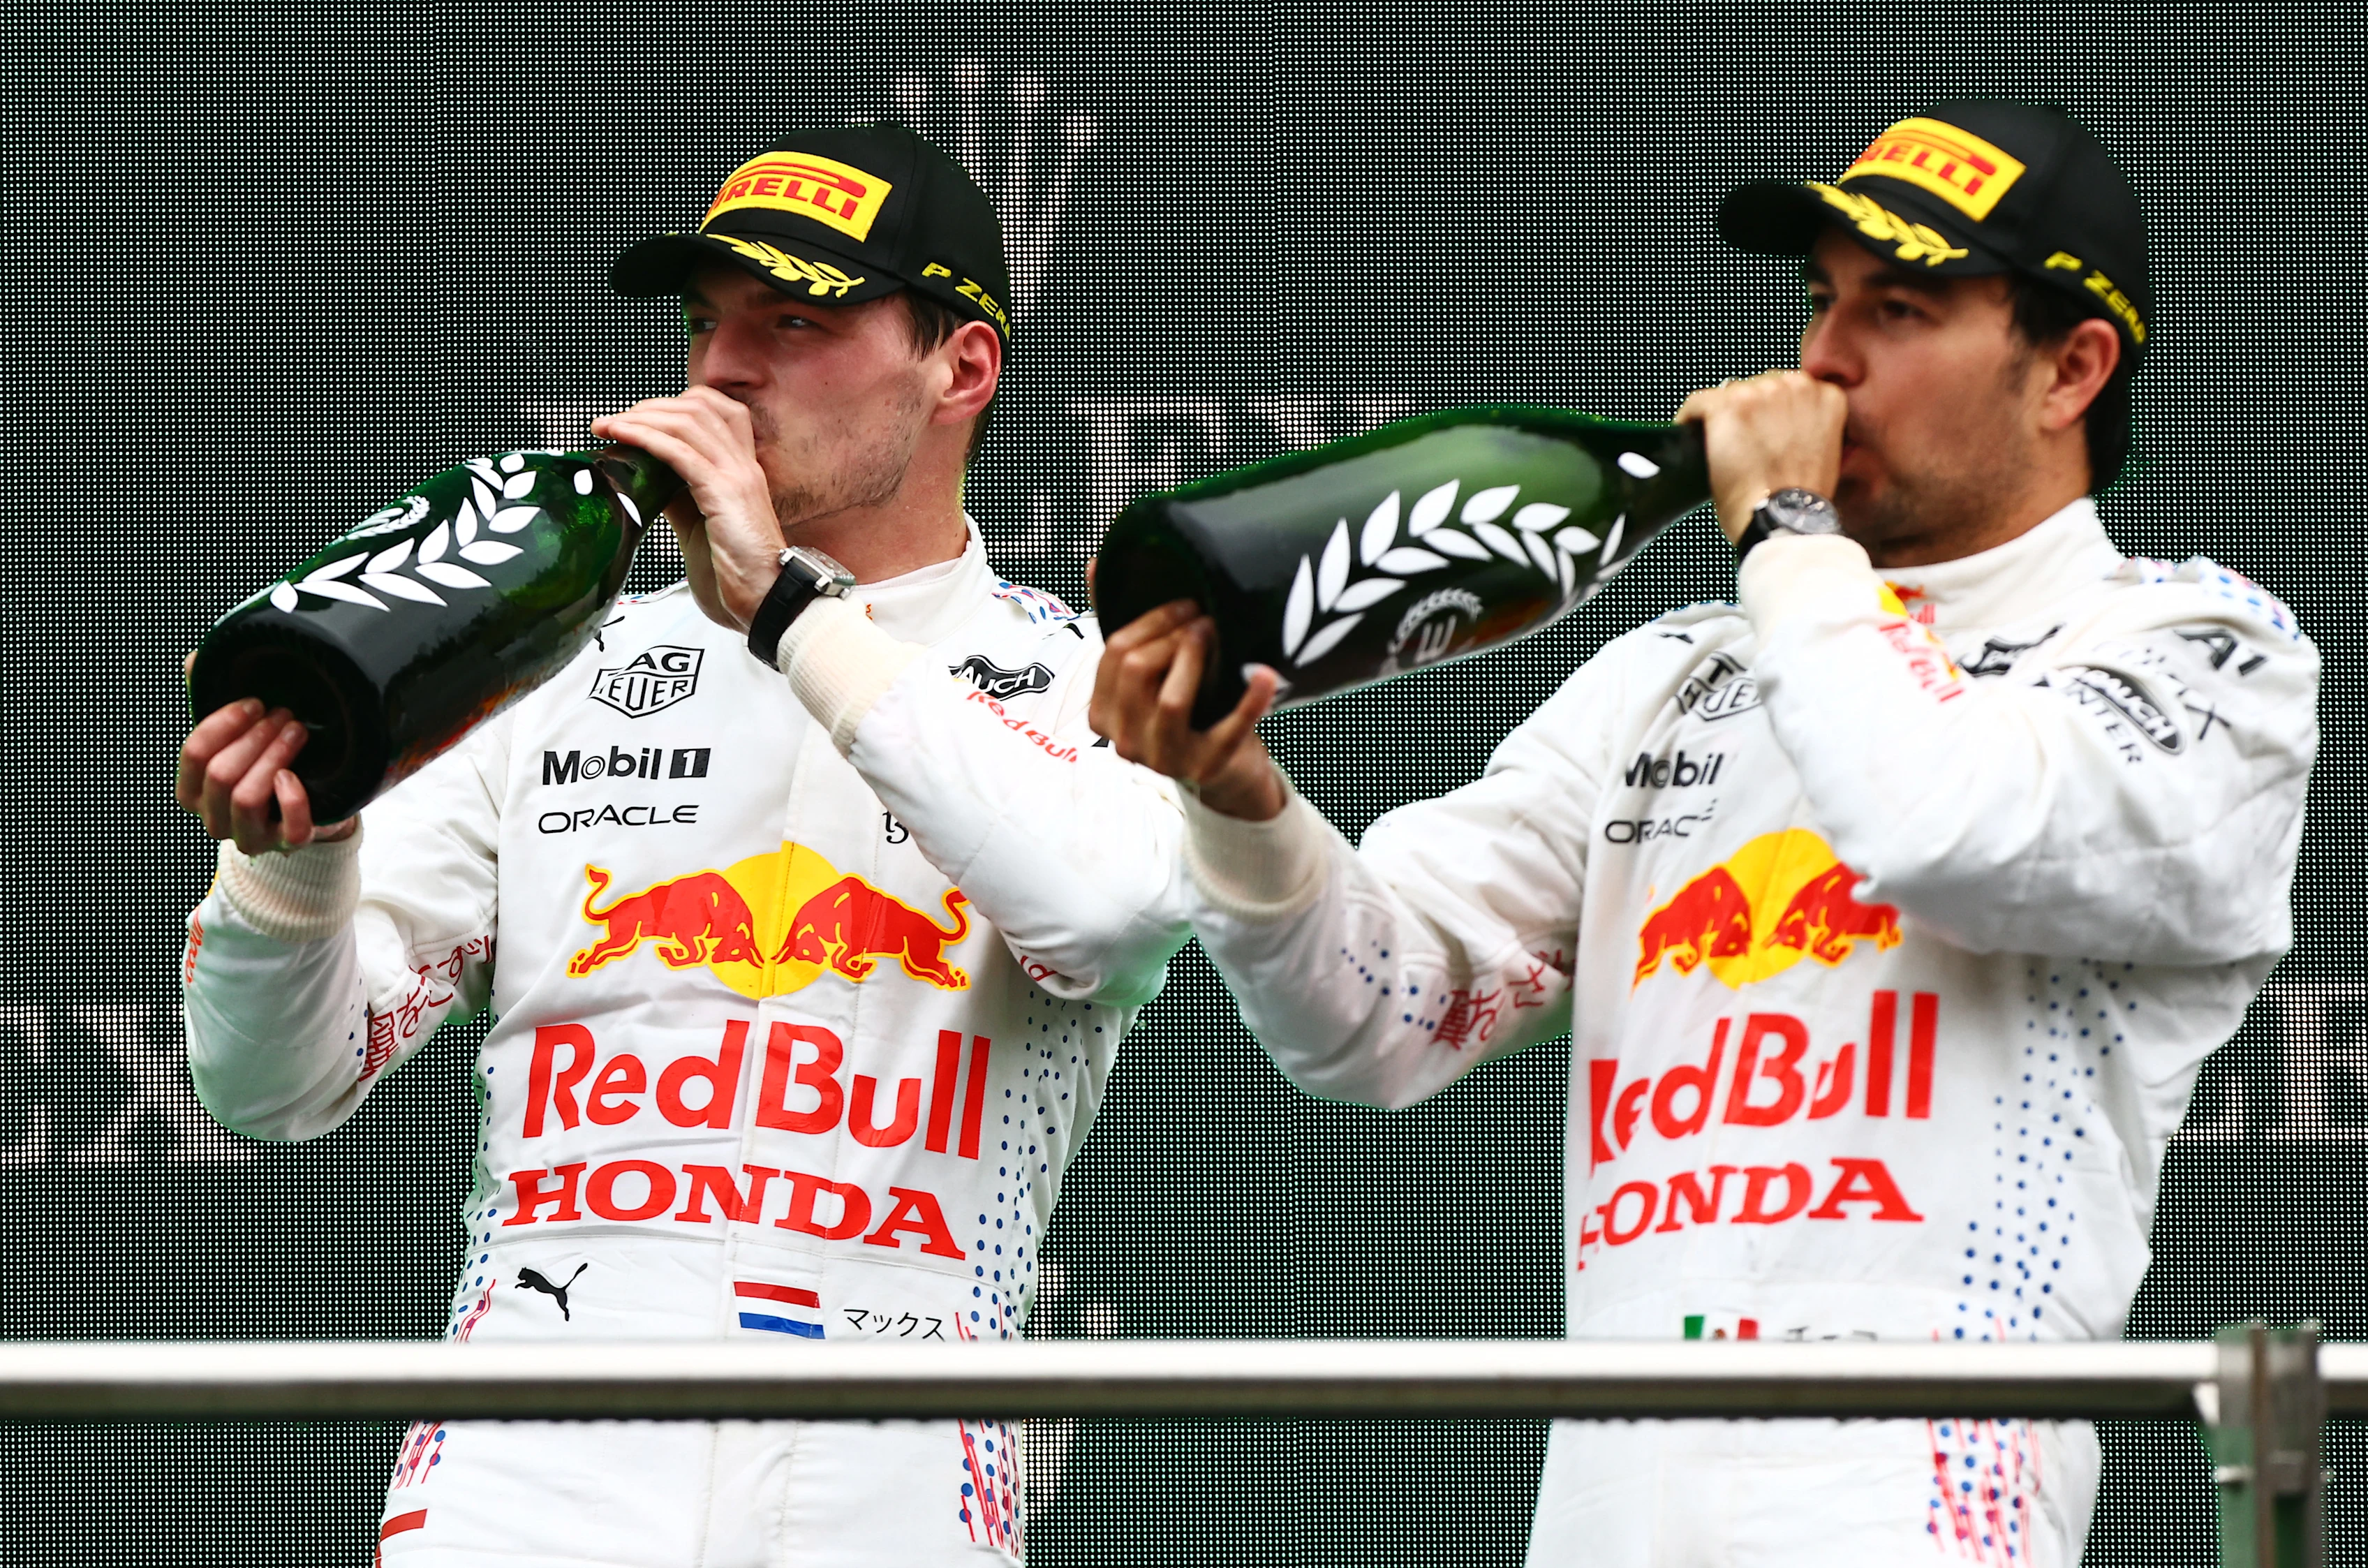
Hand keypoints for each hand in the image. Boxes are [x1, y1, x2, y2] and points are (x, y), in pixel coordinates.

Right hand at [176, 697, 355, 852]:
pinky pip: (291, 828)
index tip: (254, 702)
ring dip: (274, 757)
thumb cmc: (261, 761)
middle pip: (221, 774)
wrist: (307, 802)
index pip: (194, 753)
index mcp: (192, 790)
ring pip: (248, 797)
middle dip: (254, 737)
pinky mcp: (287, 843)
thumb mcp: (236, 732)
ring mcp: (249, 835)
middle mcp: (213, 818)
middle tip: (283, 713)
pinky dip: (293, 800)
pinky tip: (295, 775)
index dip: (224, 722)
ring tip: (297, 731)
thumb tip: (193, 660)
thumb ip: (210, 696)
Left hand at [591, 388, 781, 630]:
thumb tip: (645, 479)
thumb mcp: (700, 526)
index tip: (638, 418)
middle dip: (649, 406)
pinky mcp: (724, 493)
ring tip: (607, 426)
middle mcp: (743, 466)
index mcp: (742, 471)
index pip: (716, 411)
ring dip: (640, 417)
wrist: (767, 603)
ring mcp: (737, 476)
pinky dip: (645, 437)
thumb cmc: (738, 576)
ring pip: (687, 422)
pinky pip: (680, 453)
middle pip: (698, 406)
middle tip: (614, 421)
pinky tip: (620, 435)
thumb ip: (678, 498)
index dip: (675, 405)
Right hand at [1089, 601, 1285, 820]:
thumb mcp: (1148, 673)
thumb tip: (1096, 565)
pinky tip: (1267, 674)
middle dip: (1173, 633)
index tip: (1183, 606)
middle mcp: (1125, 741)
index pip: (1115, 653)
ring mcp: (1164, 759)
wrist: (1225, 768)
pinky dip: (1251, 700)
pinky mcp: (1206, 767)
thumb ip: (1122, 626)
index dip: (1151, 621)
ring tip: (1218, 633)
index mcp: (1103, 713)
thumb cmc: (1185, 709)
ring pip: (1172, 699)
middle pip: (1138, 669)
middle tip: (1204, 618)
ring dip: (1198, 656)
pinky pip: (1229, 729)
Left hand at [1674, 371, 1846, 542]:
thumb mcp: (1822, 453)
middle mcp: (1796, 385)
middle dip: (1748, 413)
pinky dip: (1689, 419)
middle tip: (1739, 445)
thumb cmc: (1799, 500)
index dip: (1770, 413)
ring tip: (1719, 447)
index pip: (1787, 390)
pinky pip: (1698, 402)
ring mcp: (1761, 393)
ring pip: (1729, 394)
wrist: (1782, 520)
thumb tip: (1779, 424)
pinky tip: (1688, 435)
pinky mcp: (1728, 406)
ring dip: (1722, 418)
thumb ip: (1805, 426)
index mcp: (1825, 395)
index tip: (1759, 431)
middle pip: (1757, 388)